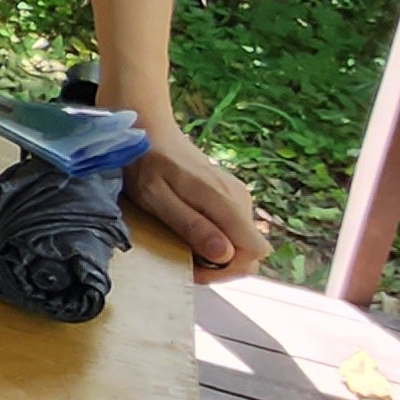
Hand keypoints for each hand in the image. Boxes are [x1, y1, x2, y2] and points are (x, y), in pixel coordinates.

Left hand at [124, 110, 268, 280]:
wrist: (149, 130)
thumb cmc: (146, 163)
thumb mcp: (157, 198)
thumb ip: (191, 225)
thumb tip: (225, 254)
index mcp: (225, 201)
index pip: (254, 252)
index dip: (228, 270)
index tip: (195, 268)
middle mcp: (239, 199)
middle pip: (251, 252)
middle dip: (222, 267)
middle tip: (187, 261)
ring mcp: (237, 196)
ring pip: (243, 243)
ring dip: (218, 254)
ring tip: (184, 245)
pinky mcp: (230, 196)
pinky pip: (234, 230)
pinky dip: (216, 240)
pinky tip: (191, 233)